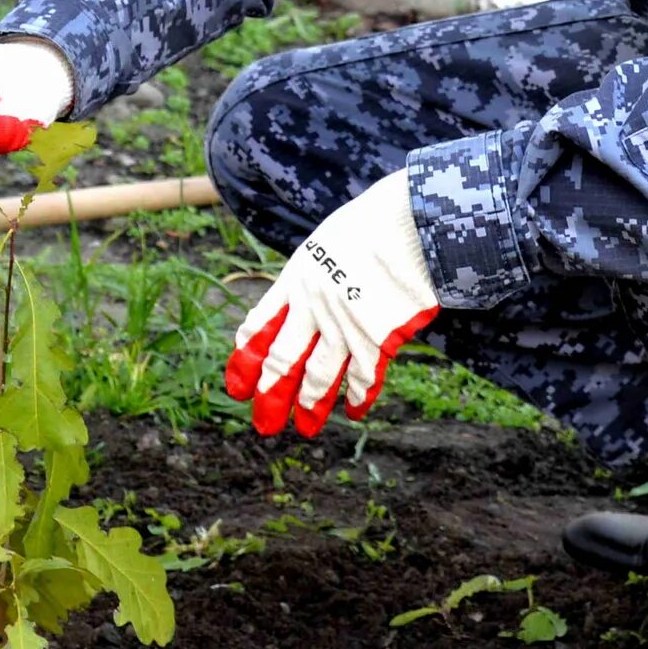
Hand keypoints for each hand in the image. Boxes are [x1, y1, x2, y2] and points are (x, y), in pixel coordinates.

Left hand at [224, 170, 439, 437]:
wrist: (410, 223)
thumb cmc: (376, 222)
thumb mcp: (328, 241)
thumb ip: (315, 272)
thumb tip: (310, 294)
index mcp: (295, 279)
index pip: (258, 327)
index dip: (246, 360)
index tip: (237, 385)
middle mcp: (312, 307)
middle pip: (282, 360)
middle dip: (270, 396)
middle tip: (263, 423)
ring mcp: (343, 325)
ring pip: (319, 376)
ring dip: (310, 404)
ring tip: (304, 427)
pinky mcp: (377, 338)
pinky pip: (363, 376)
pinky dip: (358, 396)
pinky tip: (353, 411)